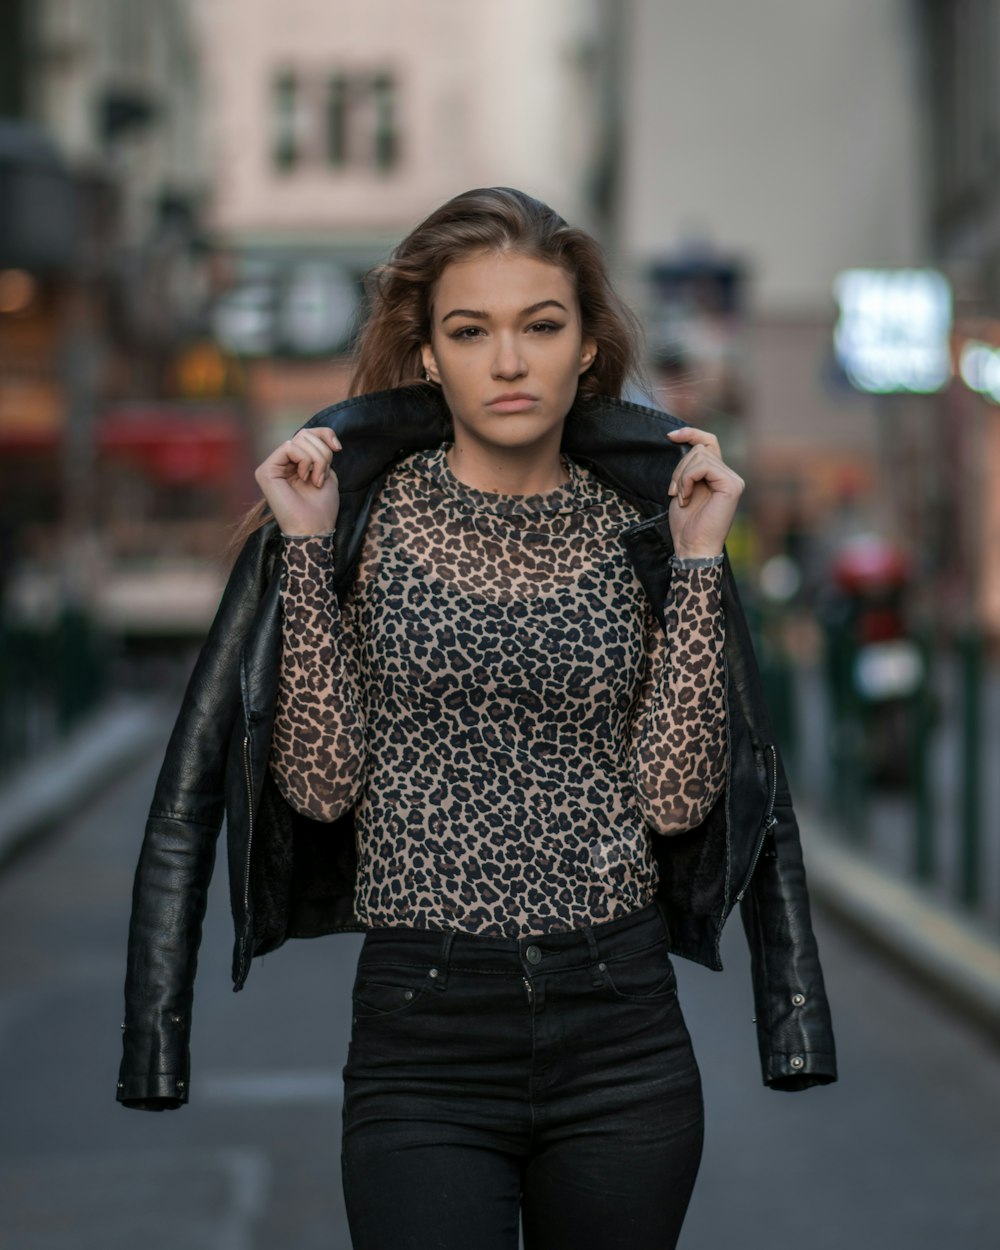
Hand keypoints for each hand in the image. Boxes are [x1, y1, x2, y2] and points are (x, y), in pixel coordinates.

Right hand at [253, 426, 341, 534]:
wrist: (314, 528)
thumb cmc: (322, 508)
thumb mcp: (327, 473)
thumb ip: (322, 452)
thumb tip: (324, 436)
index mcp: (294, 463)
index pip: (307, 434)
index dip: (325, 435)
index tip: (338, 448)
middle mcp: (281, 463)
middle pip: (305, 435)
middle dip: (323, 453)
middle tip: (322, 476)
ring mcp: (271, 466)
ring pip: (298, 440)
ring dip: (317, 459)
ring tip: (316, 480)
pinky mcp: (265, 471)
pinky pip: (289, 447)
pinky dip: (305, 460)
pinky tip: (305, 478)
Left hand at [666, 427, 744, 559]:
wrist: (692, 546)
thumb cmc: (686, 524)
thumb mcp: (683, 488)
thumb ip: (688, 468)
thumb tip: (683, 441)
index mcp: (719, 475)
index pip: (709, 442)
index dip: (691, 433)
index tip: (670, 436)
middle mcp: (730, 475)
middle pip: (700, 448)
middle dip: (680, 468)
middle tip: (674, 492)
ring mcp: (733, 480)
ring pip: (700, 455)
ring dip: (682, 476)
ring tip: (681, 497)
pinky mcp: (732, 485)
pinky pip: (704, 466)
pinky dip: (688, 479)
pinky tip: (686, 497)